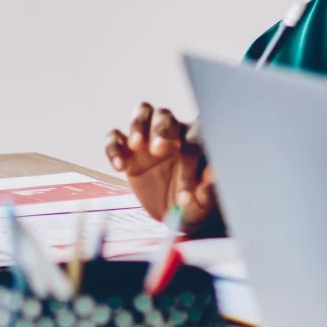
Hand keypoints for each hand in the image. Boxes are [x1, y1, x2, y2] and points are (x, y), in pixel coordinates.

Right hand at [104, 103, 216, 225]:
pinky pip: (115, 137)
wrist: (177, 213)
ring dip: (138, 125)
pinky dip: (114, 147)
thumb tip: (212, 175)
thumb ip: (209, 190)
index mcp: (197, 141)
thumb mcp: (204, 203)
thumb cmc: (196, 204)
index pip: (194, 139)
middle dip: (162, 129)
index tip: (184, 193)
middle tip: (157, 149)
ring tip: (136, 145)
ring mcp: (149, 138)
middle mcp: (173, 132)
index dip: (189, 160)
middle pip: (165, 115)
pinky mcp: (128, 150)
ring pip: (142, 112)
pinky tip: (120, 166)